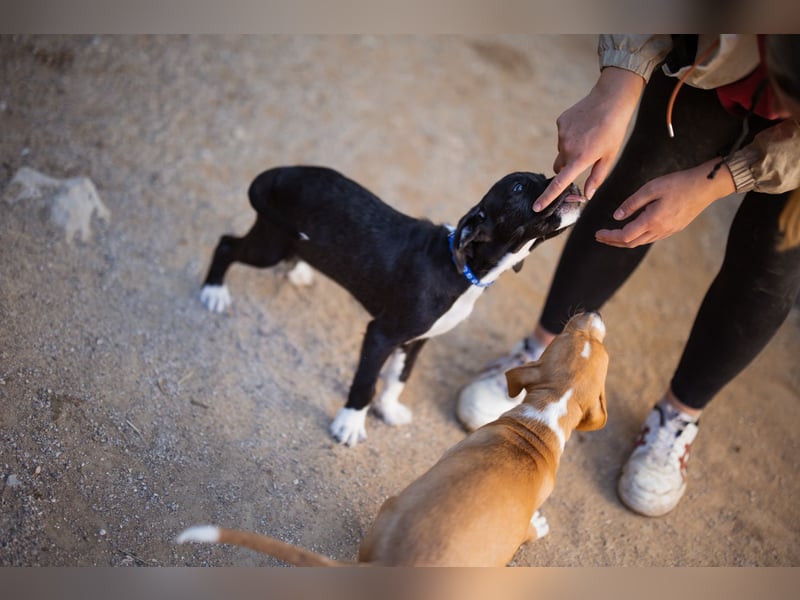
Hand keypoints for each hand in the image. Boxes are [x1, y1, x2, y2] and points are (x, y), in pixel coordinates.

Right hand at [534, 67, 644, 211]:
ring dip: (571, 149)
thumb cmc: (613, 131)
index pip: (559, 183)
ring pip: (561, 150)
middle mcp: (567, 148)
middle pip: (560, 166)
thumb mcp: (609, 157)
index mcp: (580, 160)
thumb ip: (596, 178)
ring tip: (588, 136)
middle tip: (585, 156)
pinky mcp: (560, 123)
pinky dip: (570, 135)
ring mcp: (562, 135)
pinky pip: (562, 135)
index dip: (547, 197)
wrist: (611, 100)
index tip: (536, 207)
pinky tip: (583, 125)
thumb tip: (586, 195)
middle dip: (568, 167)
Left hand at [595, 160, 736, 247]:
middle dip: (613, 241)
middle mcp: (660, 230)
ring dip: (625, 241)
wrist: (706, 186)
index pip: (625, 236)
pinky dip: (637, 237)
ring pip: (641, 242)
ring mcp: (668, 231)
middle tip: (600, 236)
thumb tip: (617, 216)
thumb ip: (632, 203)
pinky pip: (651, 238)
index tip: (597, 233)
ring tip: (612, 235)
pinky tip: (632, 230)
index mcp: (652, 220)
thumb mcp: (651, 188)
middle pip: (631, 243)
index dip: (609, 236)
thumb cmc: (679, 183)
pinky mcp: (674, 229)